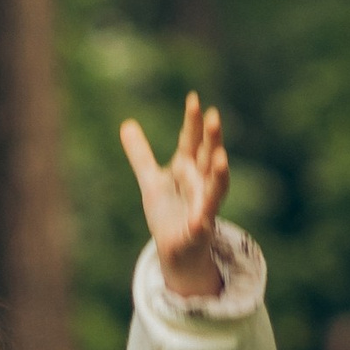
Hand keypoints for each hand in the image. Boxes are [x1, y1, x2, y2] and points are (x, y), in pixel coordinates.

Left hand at [119, 93, 231, 297]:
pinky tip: (200, 220)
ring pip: (214, 187)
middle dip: (212, 138)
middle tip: (214, 116)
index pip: (191, 140)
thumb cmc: (168, 214)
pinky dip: (202, 220)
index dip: (193, 121)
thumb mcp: (151, 181)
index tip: (193, 98)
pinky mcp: (199, 229)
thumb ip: (141, 154)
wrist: (176, 251)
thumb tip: (126, 124)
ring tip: (222, 158)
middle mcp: (200, 183)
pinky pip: (203, 223)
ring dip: (220, 173)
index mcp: (188, 168)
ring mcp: (203, 205)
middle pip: (207, 157)